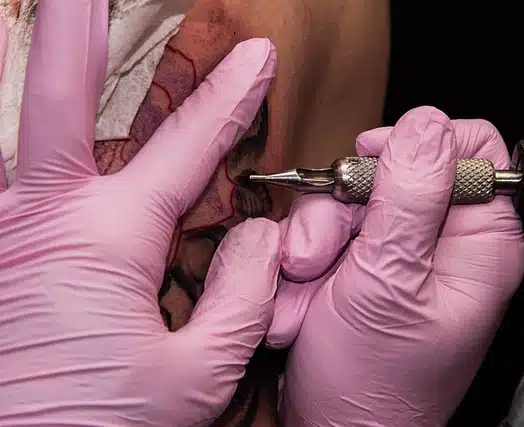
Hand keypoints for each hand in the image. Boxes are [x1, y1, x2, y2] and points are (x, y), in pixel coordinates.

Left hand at [0, 2, 278, 425]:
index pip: (187, 148)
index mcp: (103, 241)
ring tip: (68, 22)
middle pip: (59, 98)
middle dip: (78, 28)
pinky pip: (15, 189)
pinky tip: (55, 147)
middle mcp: (42, 220)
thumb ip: (240, 296)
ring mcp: (3, 235)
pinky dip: (32, 154)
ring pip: (23, 138)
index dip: (231, 99)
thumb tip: (257, 237)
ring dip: (49, 80)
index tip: (258, 57)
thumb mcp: (194, 378)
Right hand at [268, 107, 523, 425]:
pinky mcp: (355, 266)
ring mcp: (391, 252)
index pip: (474, 149)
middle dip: (344, 207)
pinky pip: (320, 232)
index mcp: (477, 241)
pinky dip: (299, 263)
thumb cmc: (376, 381)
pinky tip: (298, 301)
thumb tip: (426, 123)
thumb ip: (410, 197)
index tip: (372, 158)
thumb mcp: (392, 283)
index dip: (421, 140)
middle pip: (393, 170)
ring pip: (346, 201)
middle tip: (321, 255)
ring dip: (311, 242)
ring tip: (304, 288)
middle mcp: (438, 240)